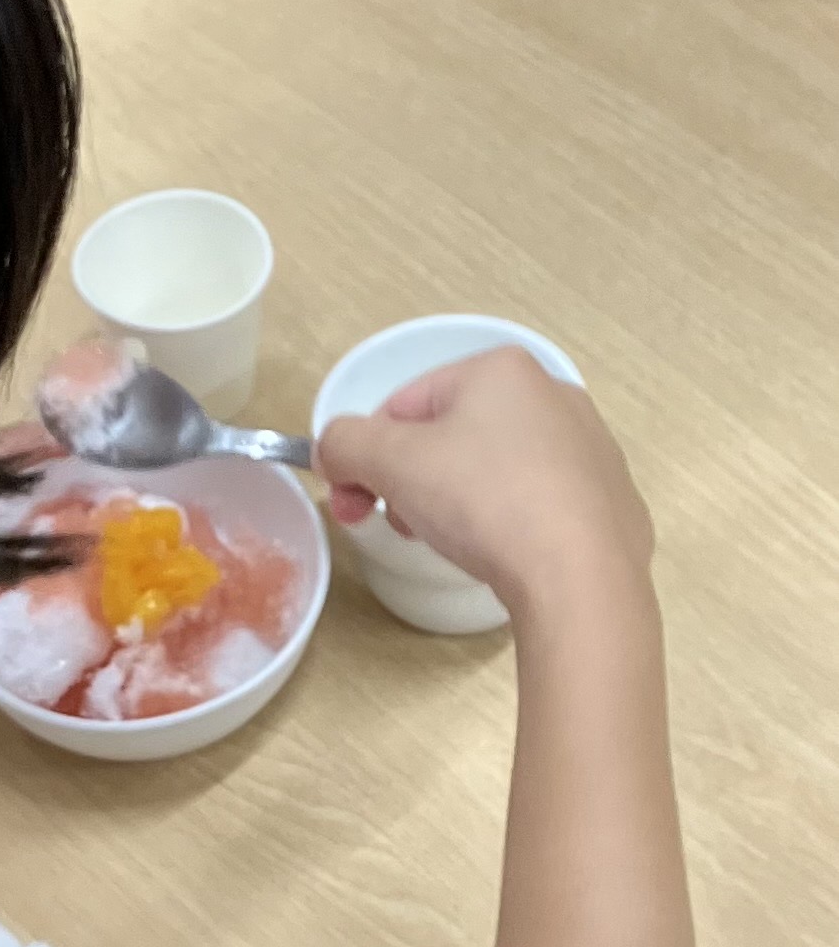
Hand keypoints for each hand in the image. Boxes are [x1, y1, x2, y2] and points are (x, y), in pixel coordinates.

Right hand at [315, 346, 651, 620]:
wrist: (581, 576)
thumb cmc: (483, 501)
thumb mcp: (390, 462)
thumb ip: (343, 443)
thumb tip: (335, 450)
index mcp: (500, 370)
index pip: (403, 404)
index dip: (367, 455)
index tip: (355, 504)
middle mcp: (553, 394)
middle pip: (450, 435)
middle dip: (412, 482)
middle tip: (402, 528)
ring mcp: (591, 447)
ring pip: (495, 469)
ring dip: (457, 503)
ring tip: (455, 546)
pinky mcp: (612, 499)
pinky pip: (540, 504)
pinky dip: (512, 525)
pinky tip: (508, 556)